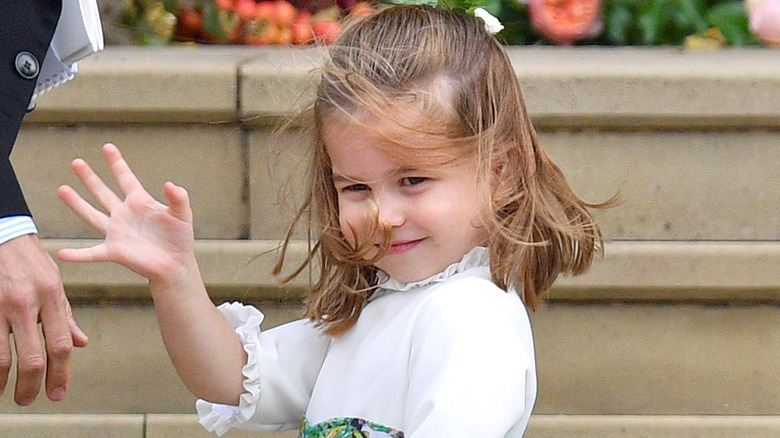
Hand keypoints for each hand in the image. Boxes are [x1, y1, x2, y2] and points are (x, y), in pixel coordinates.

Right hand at [0, 234, 87, 404]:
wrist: (2, 235)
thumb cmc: (30, 262)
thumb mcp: (55, 283)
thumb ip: (65, 315)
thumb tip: (81, 344)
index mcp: (51, 297)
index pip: (60, 344)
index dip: (60, 373)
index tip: (57, 393)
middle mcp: (26, 303)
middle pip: (31, 357)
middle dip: (31, 385)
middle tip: (29, 399)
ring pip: (1, 356)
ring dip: (3, 382)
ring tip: (5, 394)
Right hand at [58, 144, 196, 284]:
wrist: (176, 264)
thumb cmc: (180, 238)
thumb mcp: (183, 214)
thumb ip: (179, 198)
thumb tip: (170, 184)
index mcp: (140, 202)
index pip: (126, 178)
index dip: (117, 163)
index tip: (107, 147)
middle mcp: (124, 214)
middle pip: (103, 193)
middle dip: (90, 178)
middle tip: (76, 162)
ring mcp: (117, 232)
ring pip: (91, 215)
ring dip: (76, 203)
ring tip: (62, 189)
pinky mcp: (114, 251)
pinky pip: (92, 253)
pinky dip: (77, 254)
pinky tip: (63, 254)